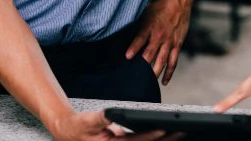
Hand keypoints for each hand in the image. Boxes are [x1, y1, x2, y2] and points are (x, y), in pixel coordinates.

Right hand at [49, 110, 184, 140]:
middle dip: (165, 140)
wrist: (68, 132)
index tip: (165, 129)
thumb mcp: (86, 121)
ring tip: (179, 132)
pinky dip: (153, 138)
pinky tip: (164, 133)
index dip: (151, 136)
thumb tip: (111, 113)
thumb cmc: (78, 127)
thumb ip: (100, 119)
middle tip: (183, 131)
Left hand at [125, 0, 190, 84]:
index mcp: (149, 27)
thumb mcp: (145, 13)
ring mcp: (169, 42)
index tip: (127, 57)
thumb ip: (138, 26)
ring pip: (161, 61)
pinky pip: (173, 62)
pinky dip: (169, 73)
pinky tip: (164, 82)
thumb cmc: (159, 8)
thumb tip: (125, 34)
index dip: (133, 48)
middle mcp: (159, 36)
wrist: (178, 3)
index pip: (140, 39)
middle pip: (150, 54)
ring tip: (148, 83)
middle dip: (142, 66)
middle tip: (135, 77)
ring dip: (154, 73)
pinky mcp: (177, 45)